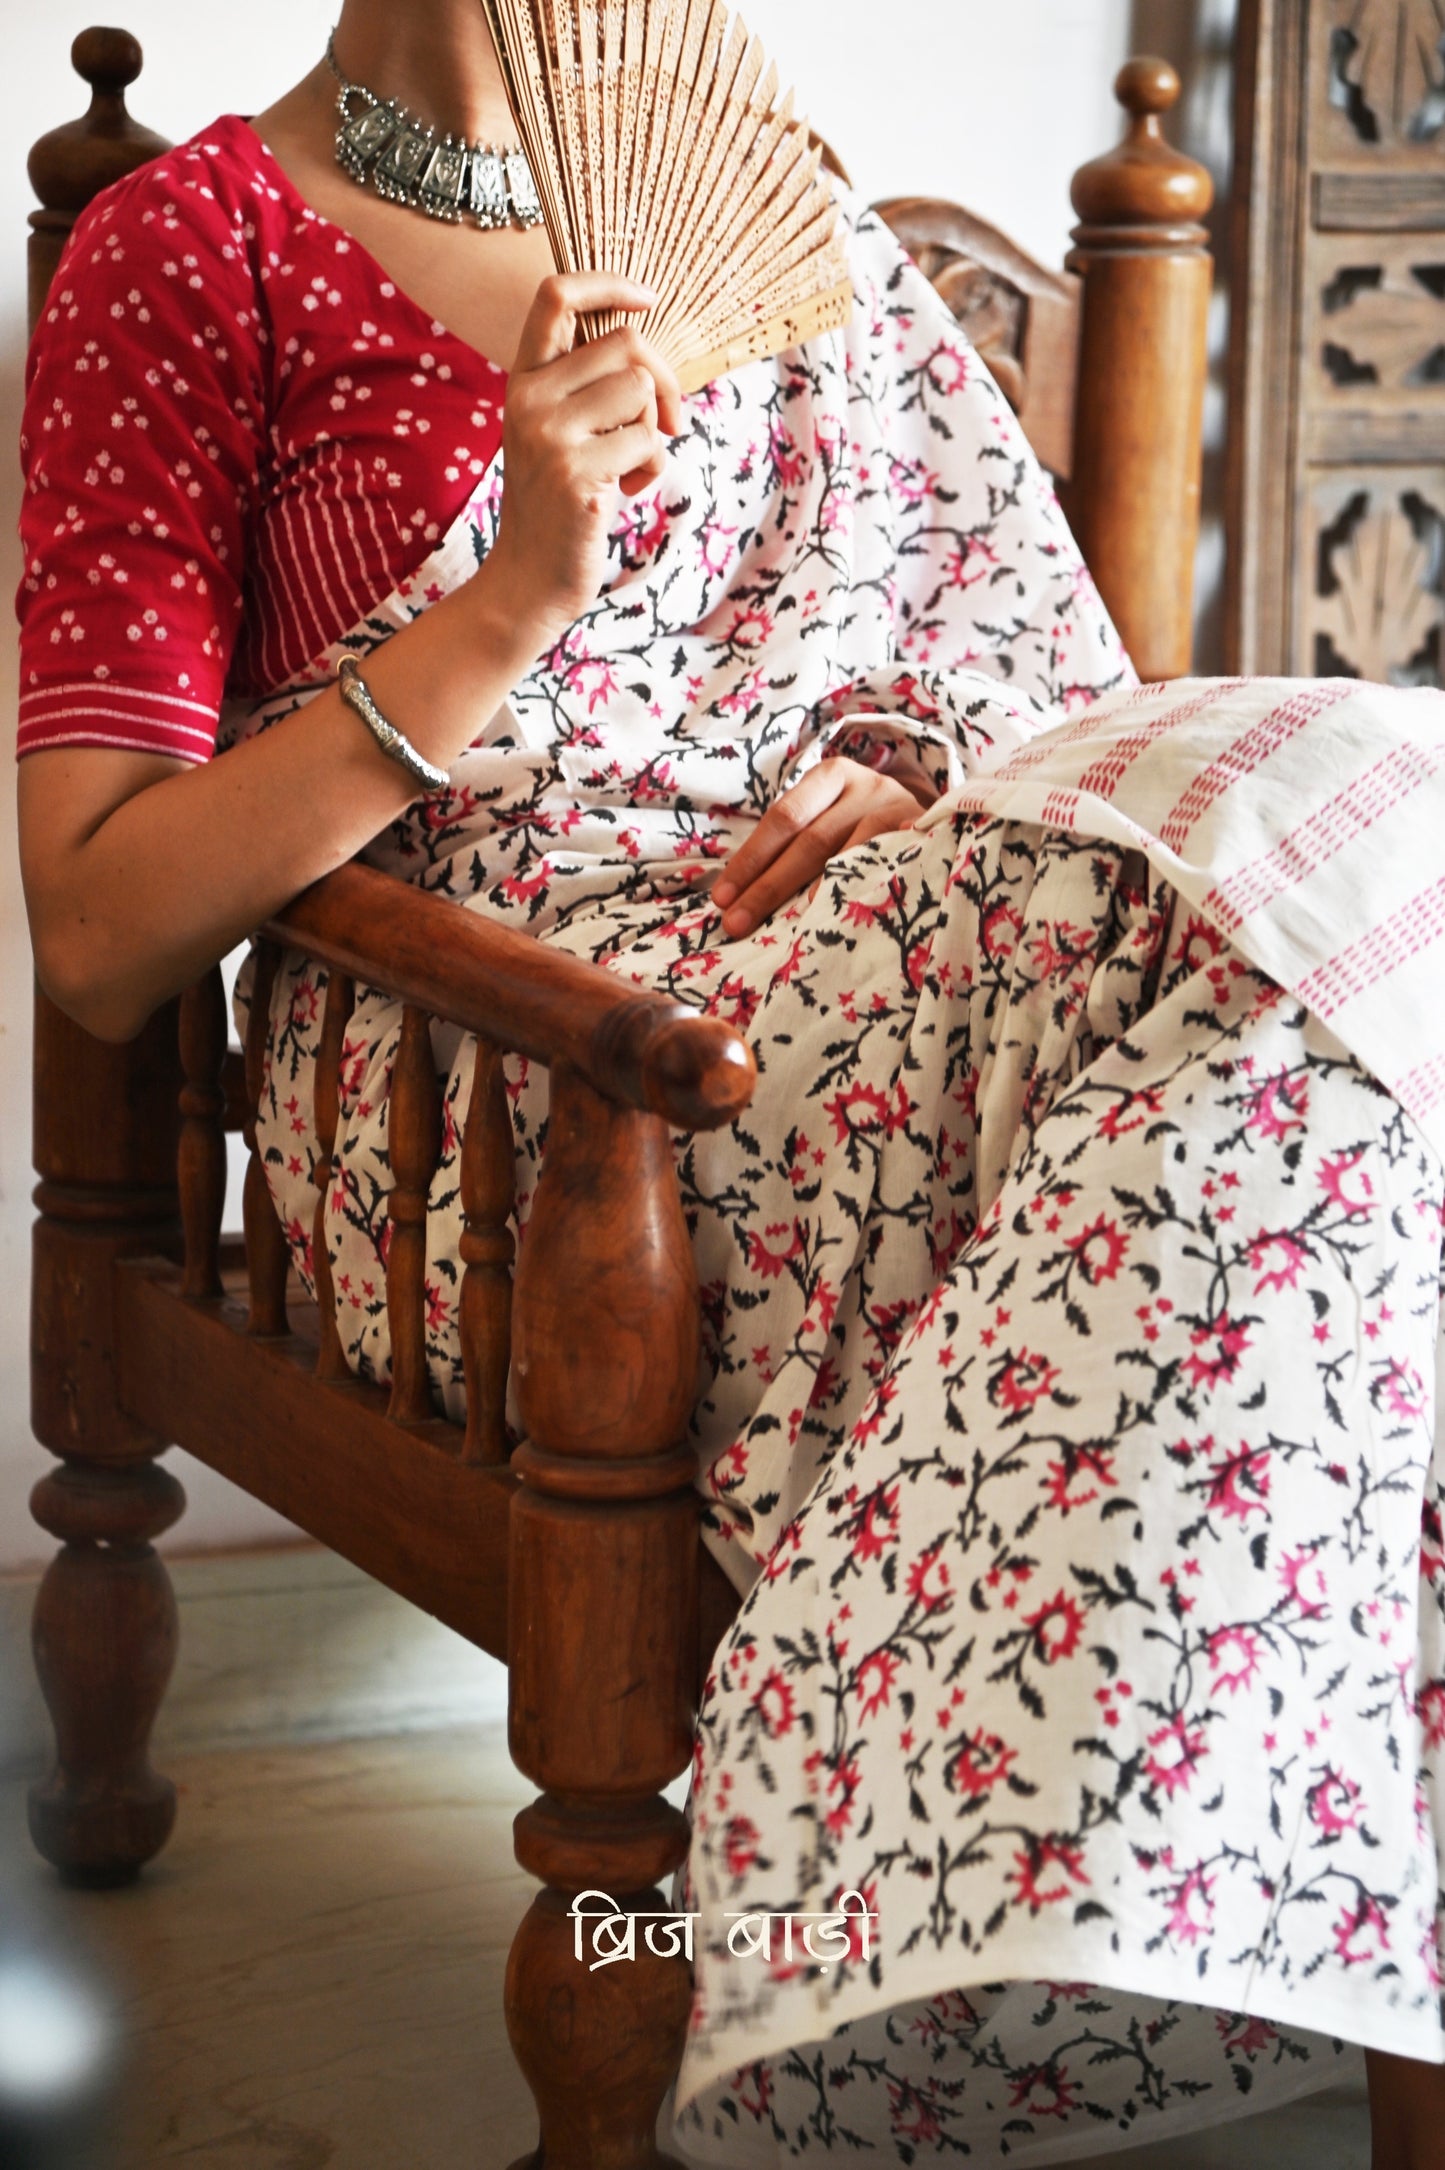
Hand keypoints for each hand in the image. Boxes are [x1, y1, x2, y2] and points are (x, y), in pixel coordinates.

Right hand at [481, 272, 683, 656]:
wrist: (529, 579)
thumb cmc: (558, 503)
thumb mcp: (556, 433)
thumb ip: (585, 387)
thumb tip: (647, 350)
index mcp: (523, 380)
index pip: (556, 295)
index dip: (608, 283)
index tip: (648, 298)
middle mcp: (529, 400)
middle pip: (626, 344)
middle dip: (662, 381)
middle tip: (665, 421)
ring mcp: (550, 437)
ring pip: (640, 391)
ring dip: (652, 432)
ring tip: (627, 466)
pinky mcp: (577, 476)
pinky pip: (647, 443)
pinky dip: (651, 470)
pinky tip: (624, 494)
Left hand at [711, 757, 926, 937]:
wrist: (939, 816)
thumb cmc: (867, 826)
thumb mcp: (831, 820)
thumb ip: (794, 847)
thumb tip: (739, 899)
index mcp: (830, 776)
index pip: (782, 818)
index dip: (750, 860)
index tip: (722, 899)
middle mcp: (864, 784)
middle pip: (808, 839)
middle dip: (768, 886)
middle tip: (737, 924)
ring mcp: (896, 807)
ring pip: (847, 851)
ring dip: (815, 893)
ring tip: (789, 930)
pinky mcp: (923, 831)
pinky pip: (887, 861)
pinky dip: (863, 885)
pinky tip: (843, 912)